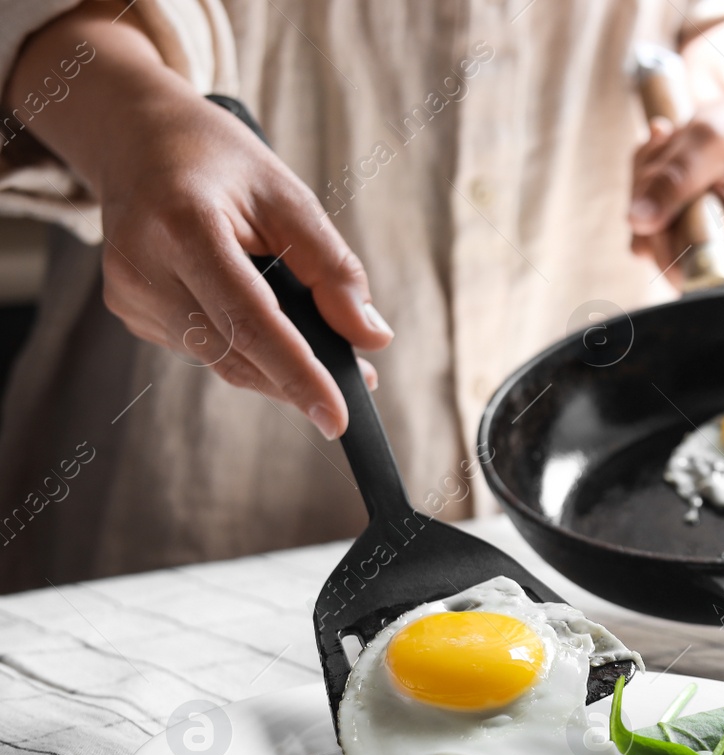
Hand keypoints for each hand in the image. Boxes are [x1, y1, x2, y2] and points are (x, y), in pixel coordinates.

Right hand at [5, 4, 391, 437]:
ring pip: (222, 360)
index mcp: (183, 224)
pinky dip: (245, 348)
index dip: (297, 374)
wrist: (140, 142)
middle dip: (300, 378)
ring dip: (277, 368)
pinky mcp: (130, 312)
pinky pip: (204, 348)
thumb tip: (371, 338)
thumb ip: (334, 268)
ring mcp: (129, 294)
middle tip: (362, 380)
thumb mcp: (290, 196)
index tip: (336, 419)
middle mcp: (143, 265)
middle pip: (235, 352)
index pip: (248, 320)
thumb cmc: (222, 164)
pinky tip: (265, 324)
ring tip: (326, 352)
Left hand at [628, 80, 723, 286]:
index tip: (660, 193)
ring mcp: (707, 235)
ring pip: (650, 227)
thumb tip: (638, 222)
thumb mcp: (709, 141)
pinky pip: (652, 211)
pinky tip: (664, 146)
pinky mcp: (692, 220)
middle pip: (661, 250)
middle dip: (647, 192)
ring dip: (646, 176)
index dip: (659, 239)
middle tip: (663, 143)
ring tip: (668, 138)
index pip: (686, 273)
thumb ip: (674, 181)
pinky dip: (648, 175)